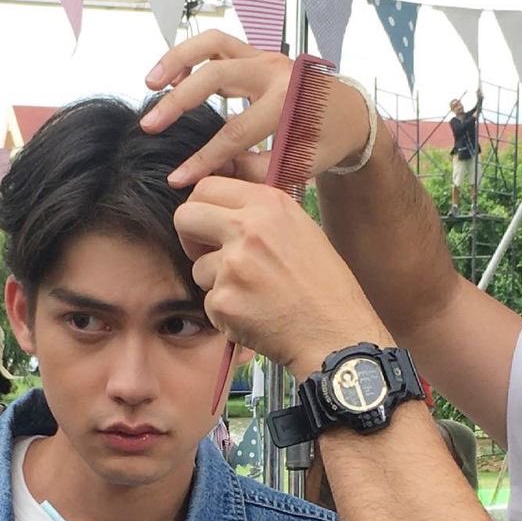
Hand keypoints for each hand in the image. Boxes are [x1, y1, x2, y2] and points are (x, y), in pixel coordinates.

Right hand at [142, 30, 373, 186]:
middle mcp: (275, 72)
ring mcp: (265, 57)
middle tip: (149, 126)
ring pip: (212, 44)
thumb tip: (215, 174)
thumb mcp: (298, 166)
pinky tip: (171, 76)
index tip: (177, 178)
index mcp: (289, 104)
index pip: (236, 134)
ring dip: (177, 60)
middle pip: (215, 76)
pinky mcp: (256, 53)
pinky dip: (191, 55)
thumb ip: (257, 171)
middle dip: (179, 103)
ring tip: (151, 83)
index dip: (203, 160)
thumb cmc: (325, 143)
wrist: (349, 113)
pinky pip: (217, 45)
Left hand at [174, 176, 391, 375]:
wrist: (336, 333)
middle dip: (189, 238)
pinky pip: (209, 303)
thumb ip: (261, 215)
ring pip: (198, 268)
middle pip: (185, 217)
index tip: (207, 227)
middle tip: (207, 256)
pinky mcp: (224, 301)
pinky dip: (227, 314)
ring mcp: (233, 265)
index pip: (206, 187)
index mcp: (269, 204)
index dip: (201, 208)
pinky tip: (256, 316)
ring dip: (216, 284)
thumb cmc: (325, 287)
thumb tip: (224, 211)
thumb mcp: (301, 230)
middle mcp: (248, 228)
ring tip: (253, 296)